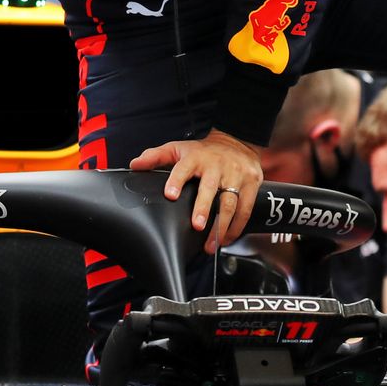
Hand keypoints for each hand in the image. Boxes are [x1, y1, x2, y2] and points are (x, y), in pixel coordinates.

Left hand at [130, 130, 263, 254]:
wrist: (238, 141)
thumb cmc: (204, 151)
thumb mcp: (178, 149)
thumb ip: (156, 157)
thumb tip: (134, 164)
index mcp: (196, 158)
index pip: (184, 168)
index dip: (176, 181)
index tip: (170, 195)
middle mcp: (217, 166)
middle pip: (210, 188)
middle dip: (204, 208)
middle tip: (196, 225)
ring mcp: (236, 175)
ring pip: (230, 202)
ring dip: (221, 226)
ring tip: (211, 244)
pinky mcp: (252, 184)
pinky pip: (246, 209)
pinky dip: (237, 226)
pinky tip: (227, 239)